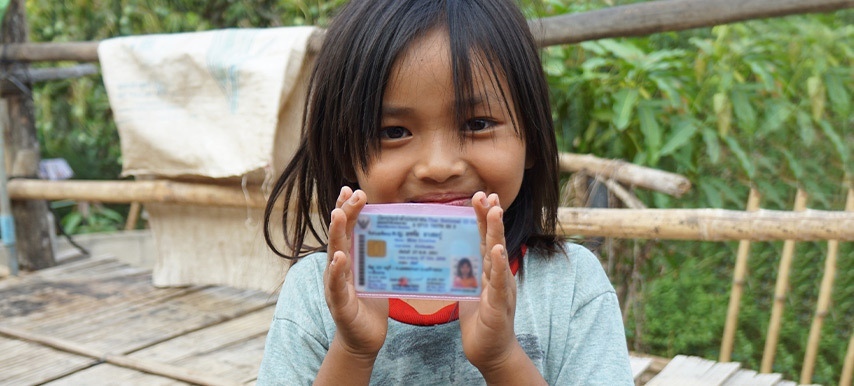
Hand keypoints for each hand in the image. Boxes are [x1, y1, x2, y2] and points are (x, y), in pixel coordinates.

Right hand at [324, 186, 388, 359]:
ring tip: (339, 215)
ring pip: (334, 254)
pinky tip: (339, 258)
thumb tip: (408, 233)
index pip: (348, 228)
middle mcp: (338, 267)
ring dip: (336, 233)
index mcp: (350, 258)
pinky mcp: (340, 303)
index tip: (351, 189)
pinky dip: (337, 271)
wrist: (365, 339)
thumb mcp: (381, 273)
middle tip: (352, 192)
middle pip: (340, 234)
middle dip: (345, 212)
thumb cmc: (373, 304)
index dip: (347, 208)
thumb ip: (387, 255)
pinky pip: (337, 285)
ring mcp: (336, 284)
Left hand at [459, 192, 522, 375]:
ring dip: (496, 233)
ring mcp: (500, 289)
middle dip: (489, 216)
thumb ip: (461, 273)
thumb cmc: (480, 322)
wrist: (491, 352)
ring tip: (495, 211)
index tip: (480, 196)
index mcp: (488, 271)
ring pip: (498, 256)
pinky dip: (499, 265)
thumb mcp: (466, 291)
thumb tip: (444, 255)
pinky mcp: (499, 305)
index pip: (483, 239)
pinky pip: (499, 283)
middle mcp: (497, 275)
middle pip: (492, 240)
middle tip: (486, 194)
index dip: (482, 218)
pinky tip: (497, 251)